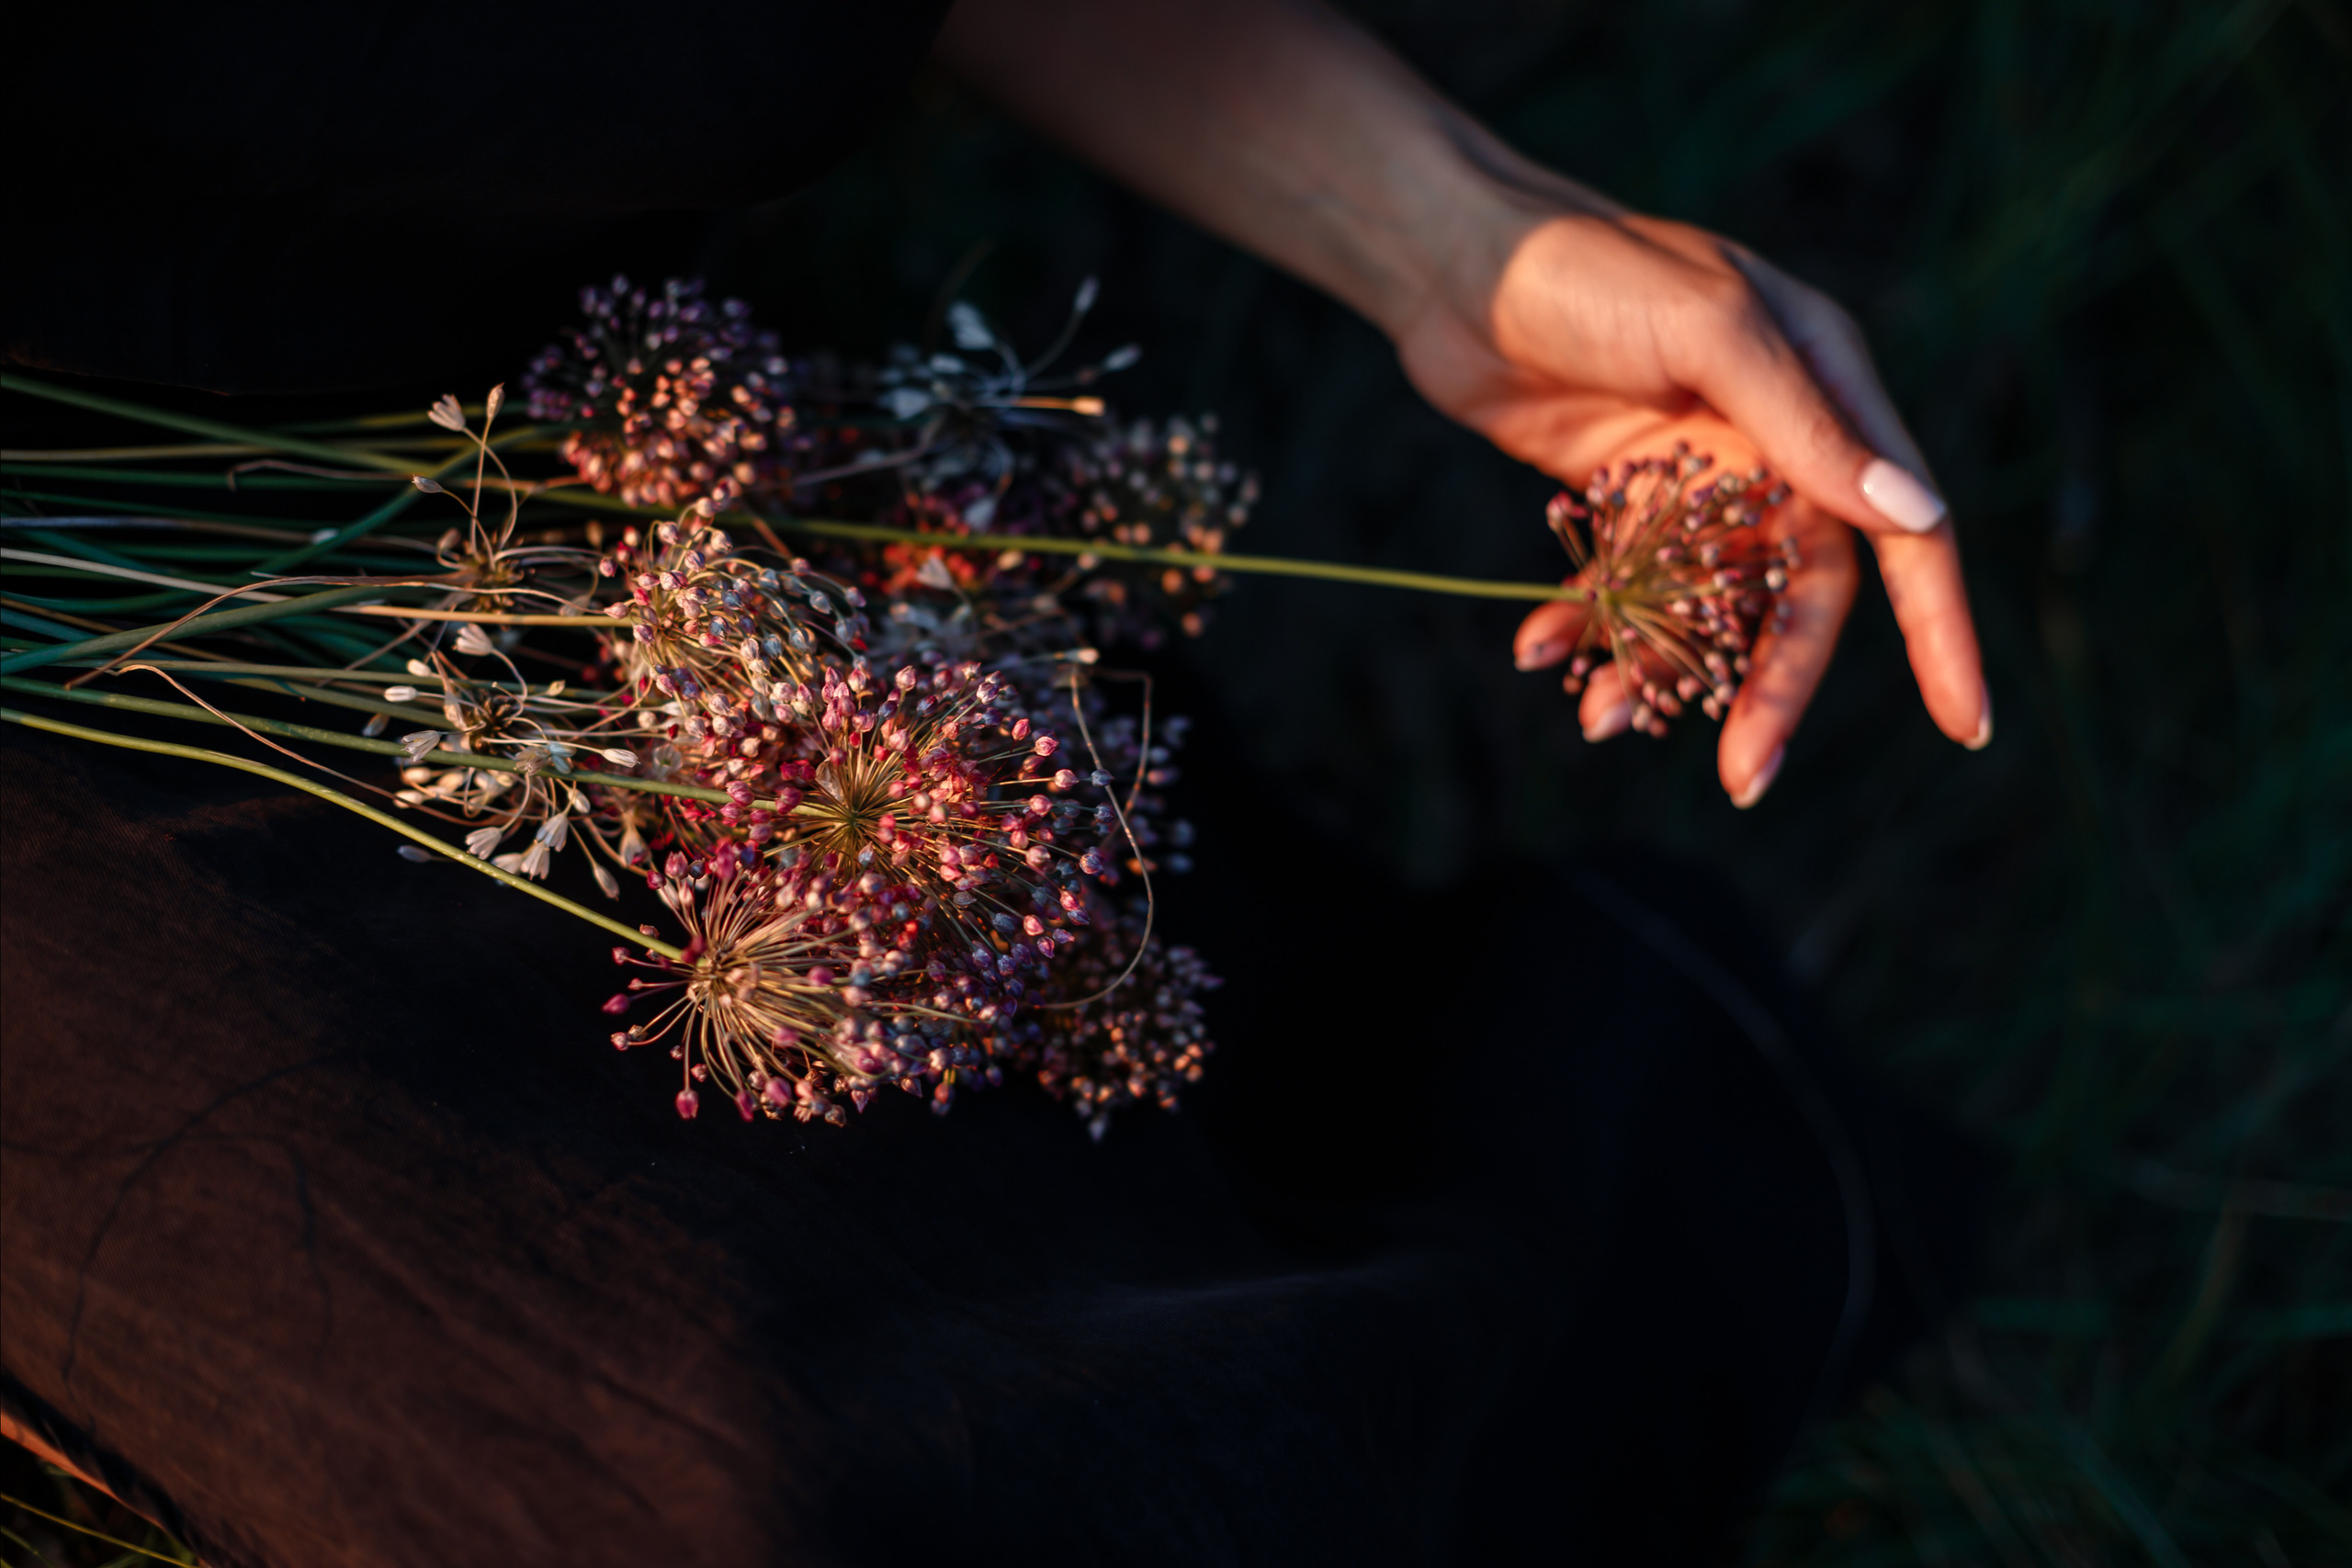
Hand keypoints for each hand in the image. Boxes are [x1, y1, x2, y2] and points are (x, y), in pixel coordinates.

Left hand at [939, 0, 1988, 805]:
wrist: (1455, 262)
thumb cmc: (1589, 271)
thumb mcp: (1707, 330)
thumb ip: (1803, 422)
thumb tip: (1915, 514)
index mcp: (1830, 391)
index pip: (1907, 532)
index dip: (1940, 632)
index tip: (1968, 727)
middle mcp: (1777, 442)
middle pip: (1798, 598)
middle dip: (1769, 691)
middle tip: (1740, 780)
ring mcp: (1696, 476)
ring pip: (1705, 609)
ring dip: (1660, 669)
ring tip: (1597, 719)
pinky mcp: (1621, 498)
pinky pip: (1626, 591)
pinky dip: (1591, 629)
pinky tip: (1540, 653)